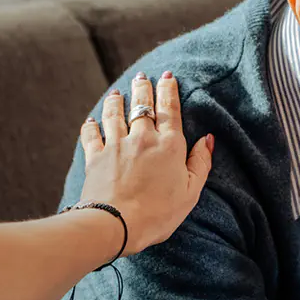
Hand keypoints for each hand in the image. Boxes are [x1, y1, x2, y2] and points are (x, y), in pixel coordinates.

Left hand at [79, 71, 213, 254]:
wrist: (117, 224)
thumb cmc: (159, 212)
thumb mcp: (191, 191)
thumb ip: (201, 162)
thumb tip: (208, 139)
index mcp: (169, 145)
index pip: (170, 109)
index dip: (169, 90)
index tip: (168, 76)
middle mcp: (143, 138)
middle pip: (142, 106)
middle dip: (143, 88)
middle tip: (142, 77)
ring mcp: (116, 145)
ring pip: (115, 114)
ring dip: (117, 101)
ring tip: (118, 92)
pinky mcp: (95, 157)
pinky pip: (92, 134)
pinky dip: (91, 125)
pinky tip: (91, 120)